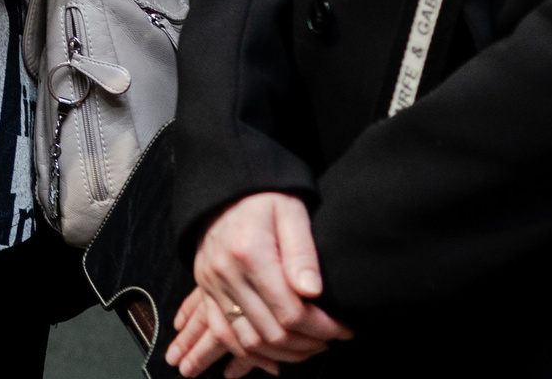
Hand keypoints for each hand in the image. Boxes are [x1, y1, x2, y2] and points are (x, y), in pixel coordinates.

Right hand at [168, 193, 351, 375]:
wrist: (225, 190)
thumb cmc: (265, 199)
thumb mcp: (291, 213)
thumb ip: (302, 251)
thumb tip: (312, 291)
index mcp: (250, 254)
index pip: (290, 312)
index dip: (323, 329)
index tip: (344, 329)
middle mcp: (226, 273)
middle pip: (270, 332)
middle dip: (308, 344)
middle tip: (331, 340)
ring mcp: (212, 284)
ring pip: (247, 340)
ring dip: (283, 354)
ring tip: (309, 348)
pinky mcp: (206, 290)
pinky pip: (223, 333)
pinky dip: (248, 354)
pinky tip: (273, 361)